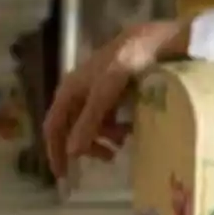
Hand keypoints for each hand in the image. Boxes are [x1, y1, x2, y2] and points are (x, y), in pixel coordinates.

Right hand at [43, 20, 190, 179]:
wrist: (159, 39)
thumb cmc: (129, 60)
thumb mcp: (107, 90)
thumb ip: (90, 120)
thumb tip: (71, 152)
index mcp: (70, 89)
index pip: (54, 125)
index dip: (55, 150)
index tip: (63, 175)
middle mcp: (81, 91)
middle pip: (75, 127)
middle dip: (89, 144)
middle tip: (109, 157)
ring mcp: (101, 91)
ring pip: (96, 124)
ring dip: (107, 136)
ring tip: (126, 140)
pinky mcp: (120, 90)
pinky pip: (113, 116)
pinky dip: (119, 126)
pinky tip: (132, 129)